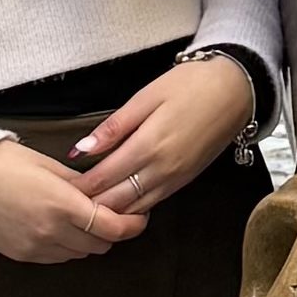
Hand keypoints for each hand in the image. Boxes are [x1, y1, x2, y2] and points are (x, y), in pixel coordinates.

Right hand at [0, 139, 134, 261]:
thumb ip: (80, 184)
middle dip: (112, 230)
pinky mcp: (23, 256)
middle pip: (101, 243)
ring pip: (81, 253)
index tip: (140, 216)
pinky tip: (63, 227)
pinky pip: (58, 256)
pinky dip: (68, 245)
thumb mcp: (48, 166)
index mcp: (62, 205)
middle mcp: (52, 232)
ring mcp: (37, 247)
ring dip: (90, 239)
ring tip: (86, 218)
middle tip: (113, 212)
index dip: (133, 225)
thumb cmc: (2, 164)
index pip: (112, 227)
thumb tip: (102, 192)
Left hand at [70, 55, 254, 217]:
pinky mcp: (185, 181)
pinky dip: (132, 208)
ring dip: (110, 211)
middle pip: (117, 200)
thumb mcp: (146, 96)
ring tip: (87, 209)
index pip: (104, 178)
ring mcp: (176, 178)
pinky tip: (119, 204)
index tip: (60, 189)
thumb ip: (114, 127)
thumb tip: (82, 148)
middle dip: (90, 205)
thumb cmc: (191, 85)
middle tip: (66, 204)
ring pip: (135, 208)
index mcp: (149, 145)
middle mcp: (163, 169)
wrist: (236, 90)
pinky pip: (153, 203)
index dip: (80, 187)